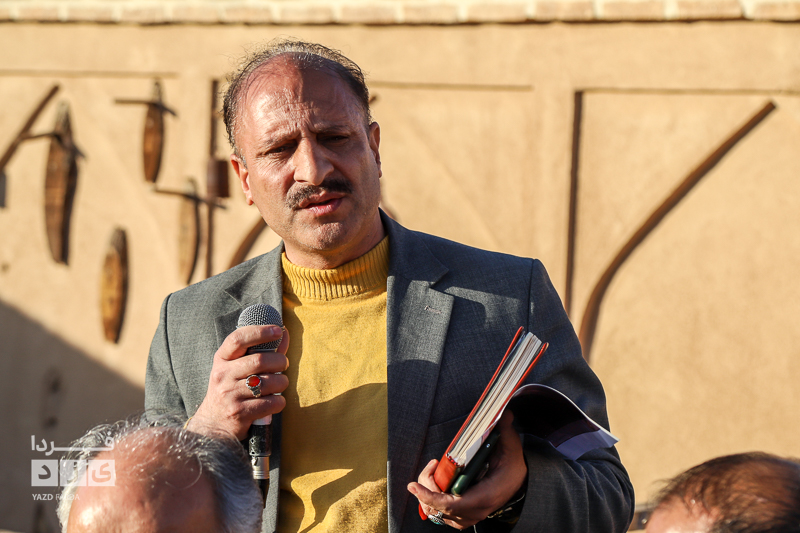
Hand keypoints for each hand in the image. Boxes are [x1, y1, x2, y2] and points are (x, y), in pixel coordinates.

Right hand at [188, 325, 289, 439]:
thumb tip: (284, 333)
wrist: (213, 425)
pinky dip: (279, 402)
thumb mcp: (236, 369)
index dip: (260, 332)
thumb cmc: (230, 391)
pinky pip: (271, 402)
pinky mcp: (239, 413)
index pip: (239, 339)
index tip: (278, 330)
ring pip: (269, 382)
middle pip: (260, 360)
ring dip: (282, 383)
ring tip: (279, 385)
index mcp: (222, 360)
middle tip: (283, 365)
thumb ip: (260, 352)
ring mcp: (229, 395)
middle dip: (280, 362)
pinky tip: (274, 402)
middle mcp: (223, 375)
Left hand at [408, 412, 526, 529]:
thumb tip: (504, 413)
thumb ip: (505, 430)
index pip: (451, 504)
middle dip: (426, 486)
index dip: (429, 496)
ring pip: (436, 512)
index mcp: (484, 496)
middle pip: (438, 507)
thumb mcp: (511, 447)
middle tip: (433, 464)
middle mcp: (475, 511)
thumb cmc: (513, 466)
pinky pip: (440, 513)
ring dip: (427, 493)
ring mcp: (468, 516)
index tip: (413, 485)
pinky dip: (432, 500)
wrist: (519, 482)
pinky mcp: (464, 516)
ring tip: (434, 470)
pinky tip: (435, 482)